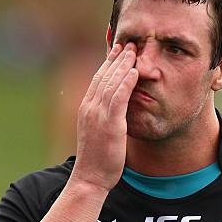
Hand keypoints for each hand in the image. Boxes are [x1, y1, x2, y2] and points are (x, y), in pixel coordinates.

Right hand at [69, 42, 138, 191]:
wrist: (89, 178)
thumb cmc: (97, 160)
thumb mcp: (98, 134)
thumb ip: (105, 119)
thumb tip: (114, 113)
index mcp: (86, 109)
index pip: (97, 80)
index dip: (108, 63)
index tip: (117, 51)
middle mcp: (90, 108)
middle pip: (103, 76)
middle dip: (116, 58)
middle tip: (128, 43)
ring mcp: (98, 115)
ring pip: (110, 83)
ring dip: (123, 64)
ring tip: (134, 50)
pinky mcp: (110, 124)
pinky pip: (118, 98)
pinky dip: (126, 82)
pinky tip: (135, 71)